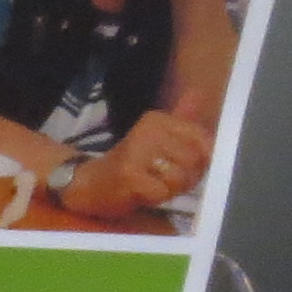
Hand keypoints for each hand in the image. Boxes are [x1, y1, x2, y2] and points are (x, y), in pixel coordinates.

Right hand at [68, 113, 213, 216]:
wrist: (90, 183)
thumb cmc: (130, 164)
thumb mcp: (158, 137)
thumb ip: (180, 119)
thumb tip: (199, 92)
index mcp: (158, 120)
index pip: (202, 139)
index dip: (202, 159)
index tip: (186, 167)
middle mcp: (148, 131)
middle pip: (193, 159)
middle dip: (187, 178)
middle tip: (167, 180)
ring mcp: (136, 152)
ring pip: (179, 176)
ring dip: (171, 190)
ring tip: (154, 186)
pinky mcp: (129, 175)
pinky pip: (162, 192)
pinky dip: (156, 198)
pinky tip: (142, 193)